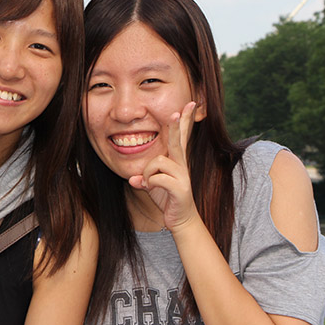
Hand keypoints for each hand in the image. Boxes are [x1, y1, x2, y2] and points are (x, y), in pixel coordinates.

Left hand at [129, 101, 197, 231]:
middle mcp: (181, 165)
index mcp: (176, 160)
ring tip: (147, 182)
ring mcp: (182, 176)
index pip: (181, 137)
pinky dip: (149, 182)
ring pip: (158, 161)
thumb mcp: (153, 184)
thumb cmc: (167, 198)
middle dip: (178, 124)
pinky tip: (149, 188)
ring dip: (148, 172)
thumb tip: (133, 179)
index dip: (185, 120)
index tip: (191, 104)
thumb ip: (144, 178)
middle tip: (180, 109)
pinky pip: (158, 178)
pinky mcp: (180, 188)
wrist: (181, 220)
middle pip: (177, 140)